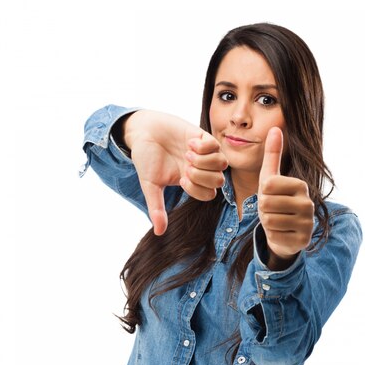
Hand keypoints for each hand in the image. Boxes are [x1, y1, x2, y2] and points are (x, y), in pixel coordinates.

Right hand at [123, 110, 227, 234]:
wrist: (142, 131)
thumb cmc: (146, 158)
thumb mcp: (150, 186)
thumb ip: (156, 208)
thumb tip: (159, 233)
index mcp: (190, 181)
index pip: (209, 194)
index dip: (198, 190)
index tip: (181, 180)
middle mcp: (200, 168)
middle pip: (219, 181)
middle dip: (202, 176)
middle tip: (185, 166)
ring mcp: (203, 152)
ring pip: (222, 163)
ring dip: (204, 161)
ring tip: (187, 154)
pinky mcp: (202, 135)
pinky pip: (216, 145)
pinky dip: (204, 146)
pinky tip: (189, 143)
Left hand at [258, 127, 313, 266]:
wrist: (284, 232)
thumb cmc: (275, 202)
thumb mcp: (270, 178)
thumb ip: (273, 155)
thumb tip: (275, 128)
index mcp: (301, 185)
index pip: (268, 185)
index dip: (263, 193)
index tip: (271, 197)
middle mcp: (308, 203)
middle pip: (267, 203)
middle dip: (263, 209)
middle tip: (272, 211)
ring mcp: (307, 223)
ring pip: (269, 220)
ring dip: (267, 223)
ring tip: (276, 221)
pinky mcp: (303, 240)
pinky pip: (274, 236)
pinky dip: (273, 236)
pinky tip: (281, 233)